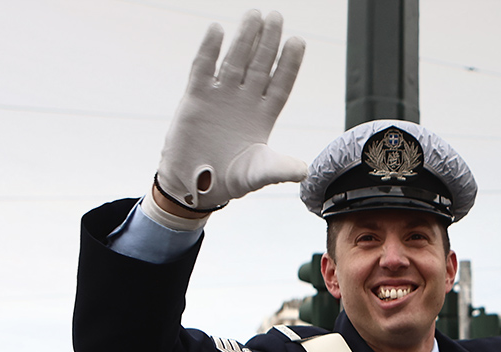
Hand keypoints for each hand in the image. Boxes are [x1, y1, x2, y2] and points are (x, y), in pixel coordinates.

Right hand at [156, 10, 307, 210]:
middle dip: (268, 42)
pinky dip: (209, 50)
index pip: (280, 84)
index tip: (298, 42)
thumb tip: (304, 171)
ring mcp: (221, 96)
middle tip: (276, 16)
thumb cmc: (231, 180)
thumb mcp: (259, 173)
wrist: (196, 186)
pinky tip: (217, 30)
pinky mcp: (196, 98)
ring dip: (244, 39)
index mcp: (264, 116)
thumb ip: (280, 169)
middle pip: (260, 64)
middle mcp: (245, 101)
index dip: (289, 64)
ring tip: (254, 15)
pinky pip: (203, 69)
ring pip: (235, 60)